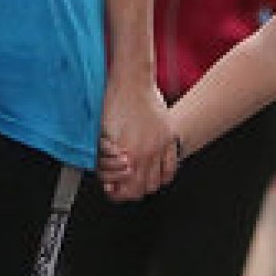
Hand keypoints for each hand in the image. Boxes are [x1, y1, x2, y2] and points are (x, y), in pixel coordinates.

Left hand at [97, 78, 178, 201]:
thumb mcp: (103, 135)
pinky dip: (164, 175)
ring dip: (147, 185)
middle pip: (141, 190)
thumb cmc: (115, 103)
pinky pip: (171, 167)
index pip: (125, 190)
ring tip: (138, 180)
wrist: (132, 82)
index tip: (113, 190)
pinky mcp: (169, 139)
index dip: (116, 194)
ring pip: (157, 182)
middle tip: (122, 187)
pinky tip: (156, 172)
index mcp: (128, 154)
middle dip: (129, 192)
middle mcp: (146, 154)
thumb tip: (109, 179)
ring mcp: (160, 147)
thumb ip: (107, 160)